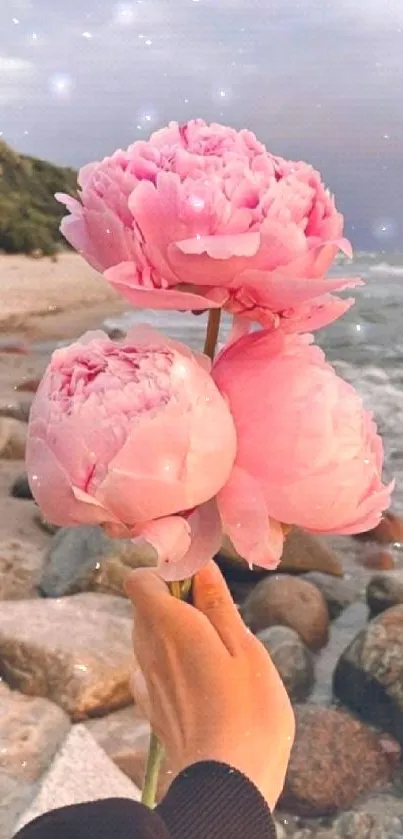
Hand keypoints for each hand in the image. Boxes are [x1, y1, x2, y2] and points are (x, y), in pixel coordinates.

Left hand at [125, 560, 294, 810]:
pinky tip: (200, 682)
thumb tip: (200, 564)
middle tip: (220, 622)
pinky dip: (170, 663)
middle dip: (178, 602)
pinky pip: (152, 668)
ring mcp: (146, 679)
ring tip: (217, 655)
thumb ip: (217, 603)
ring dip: (176, 633)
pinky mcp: (151, 706)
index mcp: (170, 625)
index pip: (139, 579)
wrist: (227, 781)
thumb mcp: (245, 647)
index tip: (201, 583)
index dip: (166, 573)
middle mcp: (148, 648)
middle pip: (147, 605)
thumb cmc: (248, 709)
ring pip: (150, 636)